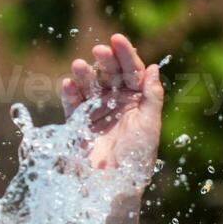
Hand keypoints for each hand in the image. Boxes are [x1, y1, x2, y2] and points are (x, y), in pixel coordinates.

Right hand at [60, 33, 163, 179]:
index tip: (117, 39)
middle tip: (99, 51)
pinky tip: (68, 84)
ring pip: (90, 86)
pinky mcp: (79, 124)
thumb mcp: (150, 124)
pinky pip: (72, 104)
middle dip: (105, 61)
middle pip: (111, 75)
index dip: (125, 54)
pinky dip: (69, 93)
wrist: (116, 184)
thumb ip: (152, 96)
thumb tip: (154, 67)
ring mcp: (97, 112)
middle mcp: (118, 103)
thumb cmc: (138, 156)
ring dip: (85, 75)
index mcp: (138, 101)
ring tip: (79, 65)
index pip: (132, 72)